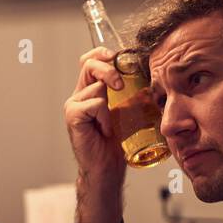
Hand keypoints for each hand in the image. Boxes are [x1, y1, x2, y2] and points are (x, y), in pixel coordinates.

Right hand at [66, 46, 128, 187]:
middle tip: (120, 85)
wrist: (107, 167)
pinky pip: (94, 104)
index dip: (103, 54)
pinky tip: (104, 131)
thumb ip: (129, 92)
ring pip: (96, 87)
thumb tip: (149, 75)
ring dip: (110, 105)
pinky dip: (104, 117)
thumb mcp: (127, 111)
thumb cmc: (117, 142)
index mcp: (90, 90)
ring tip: (110, 125)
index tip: (118, 58)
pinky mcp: (73, 116)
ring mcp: (73, 105)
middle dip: (110, 70)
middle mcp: (79, 95)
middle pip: (90, 65)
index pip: (90, 60)